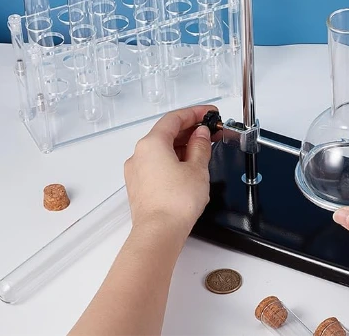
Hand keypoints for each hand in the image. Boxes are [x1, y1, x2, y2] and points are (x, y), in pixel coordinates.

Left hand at [124, 105, 218, 242]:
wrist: (159, 234)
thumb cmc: (176, 202)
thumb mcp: (197, 168)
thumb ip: (200, 146)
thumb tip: (201, 135)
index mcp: (152, 144)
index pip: (174, 118)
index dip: (195, 113)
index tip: (210, 113)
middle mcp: (139, 154)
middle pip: (167, 132)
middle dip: (191, 130)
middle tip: (212, 130)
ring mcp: (137, 171)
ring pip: (162, 149)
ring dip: (183, 145)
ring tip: (205, 147)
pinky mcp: (140, 186)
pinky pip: (157, 164)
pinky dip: (174, 159)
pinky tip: (190, 165)